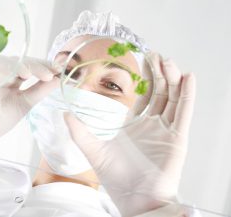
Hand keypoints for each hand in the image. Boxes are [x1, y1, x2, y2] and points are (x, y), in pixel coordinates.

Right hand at [0, 56, 59, 165]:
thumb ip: (41, 90)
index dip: (47, 69)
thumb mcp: (25, 103)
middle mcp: (1, 71)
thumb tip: (60, 79)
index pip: (32, 70)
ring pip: (16, 62)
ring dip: (33, 67)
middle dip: (44, 66)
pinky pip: (1, 62)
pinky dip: (15, 67)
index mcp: (11, 80)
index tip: (64, 70)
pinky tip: (26, 74)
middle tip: (58, 70)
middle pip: (26, 63)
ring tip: (46, 76)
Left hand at [65, 52, 195, 215]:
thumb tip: (64, 113)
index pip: (142, 97)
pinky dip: (187, 94)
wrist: (133, 197)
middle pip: (159, 93)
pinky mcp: (177, 138)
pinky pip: (184, 112)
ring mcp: (165, 130)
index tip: (141, 61)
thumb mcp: (93, 150)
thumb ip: (79, 131)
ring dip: (171, 78)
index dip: (143, 79)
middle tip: (155, 55)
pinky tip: (188, 77)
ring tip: (167, 61)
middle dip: (158, 73)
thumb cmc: (116, 178)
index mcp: (134, 125)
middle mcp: (151, 125)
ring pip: (172, 98)